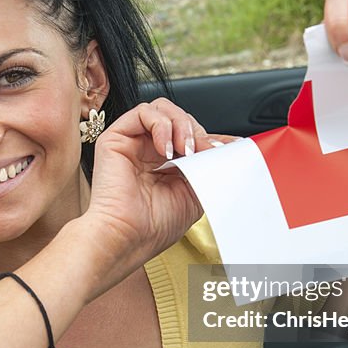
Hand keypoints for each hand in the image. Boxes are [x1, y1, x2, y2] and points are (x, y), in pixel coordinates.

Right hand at [81, 98, 218, 270]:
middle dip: (198, 133)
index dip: (212, 137)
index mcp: (168, 165)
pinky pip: (144, 112)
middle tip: (205, 153)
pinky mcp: (116, 138)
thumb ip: (209, 166)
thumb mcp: (196, 192)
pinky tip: (165, 149)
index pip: (193, 137)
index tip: (231, 147)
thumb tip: (229, 146)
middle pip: (181, 119)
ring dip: (182, 125)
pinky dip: (162, 125)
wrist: (128, 237)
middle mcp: (150, 152)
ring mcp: (133, 143)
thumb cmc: (154, 226)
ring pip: (163, 109)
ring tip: (184, 150)